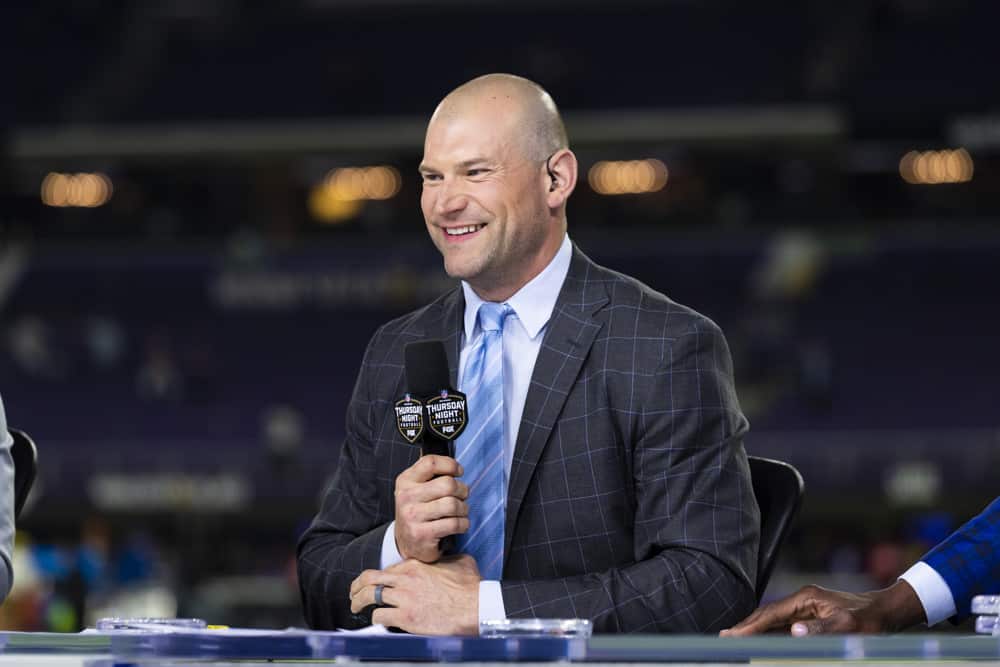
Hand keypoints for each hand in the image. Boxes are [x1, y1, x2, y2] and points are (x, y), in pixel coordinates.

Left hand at [349, 554, 481, 634]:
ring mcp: (404, 598)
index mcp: (415, 565)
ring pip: (369, 597)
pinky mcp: (405, 617)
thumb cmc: (470, 587)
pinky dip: (376, 619)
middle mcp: (405, 579)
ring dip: (359, 603)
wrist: (475, 606)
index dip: (377, 578)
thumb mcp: (459, 562)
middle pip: (369, 578)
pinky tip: (378, 621)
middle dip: (357, 586)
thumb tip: (447, 559)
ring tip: (355, 608)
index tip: (374, 583)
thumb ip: (446, 560)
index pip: (386, 569)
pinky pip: (380, 616)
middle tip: (352, 593)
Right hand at [394, 455, 469, 561]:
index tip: (459, 472)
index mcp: (405, 481)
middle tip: (463, 496)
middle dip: (462, 490)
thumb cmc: (418, 511)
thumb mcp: (416, 489)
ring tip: (461, 511)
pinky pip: (454, 524)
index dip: (450, 465)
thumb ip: (432, 476)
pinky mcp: (422, 534)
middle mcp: (407, 497)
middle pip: (448, 484)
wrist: (406, 543)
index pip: (431, 463)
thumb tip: (456, 469)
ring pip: (452, 504)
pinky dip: (463, 524)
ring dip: (463, 509)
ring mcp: (413, 516)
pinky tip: (460, 525)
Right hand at [719, 581, 925, 635]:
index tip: (732, 636)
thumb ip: (821, 629)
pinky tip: (760, 642)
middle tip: (725, 640)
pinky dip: (769, 635)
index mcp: (806, 598)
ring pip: (773, 622)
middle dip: (746, 627)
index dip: (750, 626)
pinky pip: (784, 627)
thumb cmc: (869, 619)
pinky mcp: (810, 618)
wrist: (886, 612)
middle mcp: (802, 602)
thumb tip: (794, 631)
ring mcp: (805, 609)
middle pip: (767, 616)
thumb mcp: (847, 626)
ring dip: (755, 632)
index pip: (771, 614)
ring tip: (736, 641)